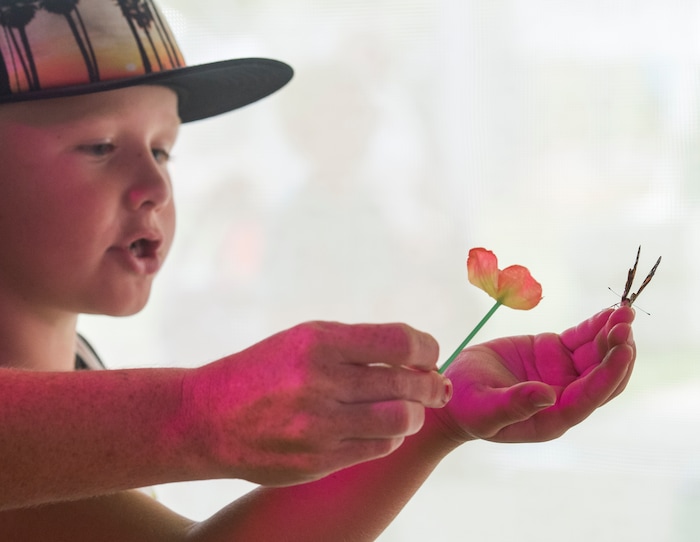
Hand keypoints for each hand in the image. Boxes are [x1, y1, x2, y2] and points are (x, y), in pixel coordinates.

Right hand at [181, 321, 450, 485]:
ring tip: (407, 408)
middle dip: (430, 384)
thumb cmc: (264, 371)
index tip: (428, 354)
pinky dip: (389, 436)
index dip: (427, 348)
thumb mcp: (303, 339)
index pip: (399, 342)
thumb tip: (419, 358)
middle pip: (407, 384)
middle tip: (433, 385)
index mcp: (318, 342)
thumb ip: (358, 346)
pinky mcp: (318, 460)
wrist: (208, 419)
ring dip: (413, 413)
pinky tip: (378, 427)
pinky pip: (378, 448)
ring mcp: (319, 426)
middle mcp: (320, 382)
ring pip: (401, 420)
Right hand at [433, 306, 634, 442]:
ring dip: (613, 336)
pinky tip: (609, 312)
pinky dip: (596, 326)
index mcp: (553, 418)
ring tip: (624, 311)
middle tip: (624, 324)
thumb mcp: (484, 408)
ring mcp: (562, 375)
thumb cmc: (466, 406)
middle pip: (604, 377)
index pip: (590, 396)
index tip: (624, 349)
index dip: (609, 373)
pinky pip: (582, 340)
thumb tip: (548, 396)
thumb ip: (514, 404)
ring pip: (598, 356)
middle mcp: (565, 398)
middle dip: (618, 351)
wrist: (456, 394)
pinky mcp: (554, 353)